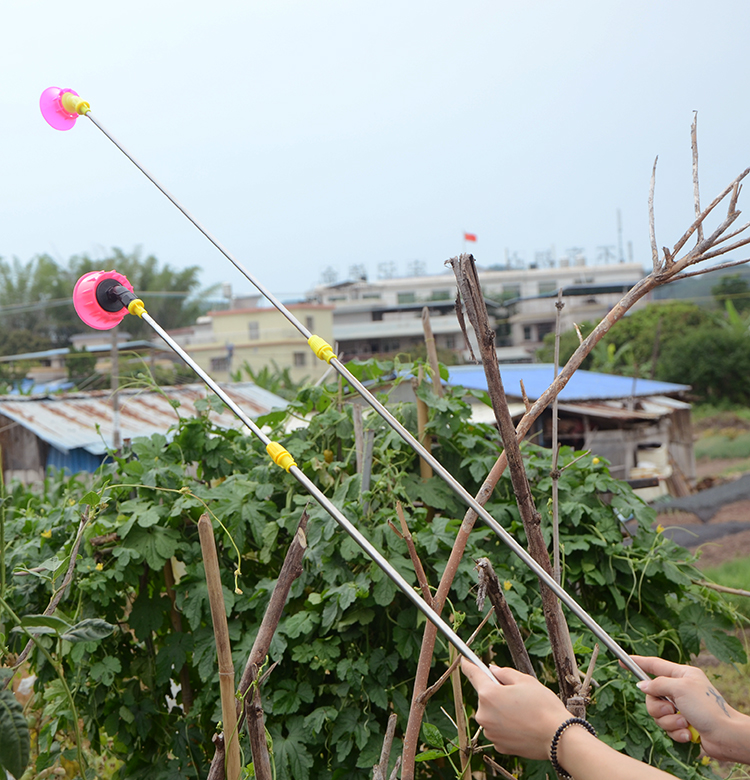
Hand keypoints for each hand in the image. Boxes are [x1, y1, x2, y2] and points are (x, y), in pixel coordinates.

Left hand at [461, 660, 570, 759]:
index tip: (464, 660)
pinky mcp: (499, 746)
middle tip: (517, 695)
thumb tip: (493, 671)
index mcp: (488, 694)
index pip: (473, 675)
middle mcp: (484, 715)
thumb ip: (505, 673)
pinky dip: (507, 726)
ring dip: (501, 711)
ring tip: (523, 713)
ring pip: (492, 715)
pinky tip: (523, 726)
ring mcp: (490, 732)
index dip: (468, 665)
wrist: (559, 739)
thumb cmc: (543, 706)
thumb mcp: (526, 680)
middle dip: (496, 693)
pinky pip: (498, 730)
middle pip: (485, 697)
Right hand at [631, 655, 749, 762]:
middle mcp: (680, 690)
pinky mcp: (683, 725)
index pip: (654, 665)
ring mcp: (681, 708)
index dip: (637, 662)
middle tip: (670, 710)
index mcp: (681, 675)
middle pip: (652, 695)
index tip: (622, 661)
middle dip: (658, 707)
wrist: (726, 736)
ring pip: (658, 713)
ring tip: (684, 723)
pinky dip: (676, 732)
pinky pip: (667, 727)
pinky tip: (687, 733)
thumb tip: (642, 686)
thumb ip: (657, 684)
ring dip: (669, 721)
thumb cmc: (707, 708)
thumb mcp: (680, 688)